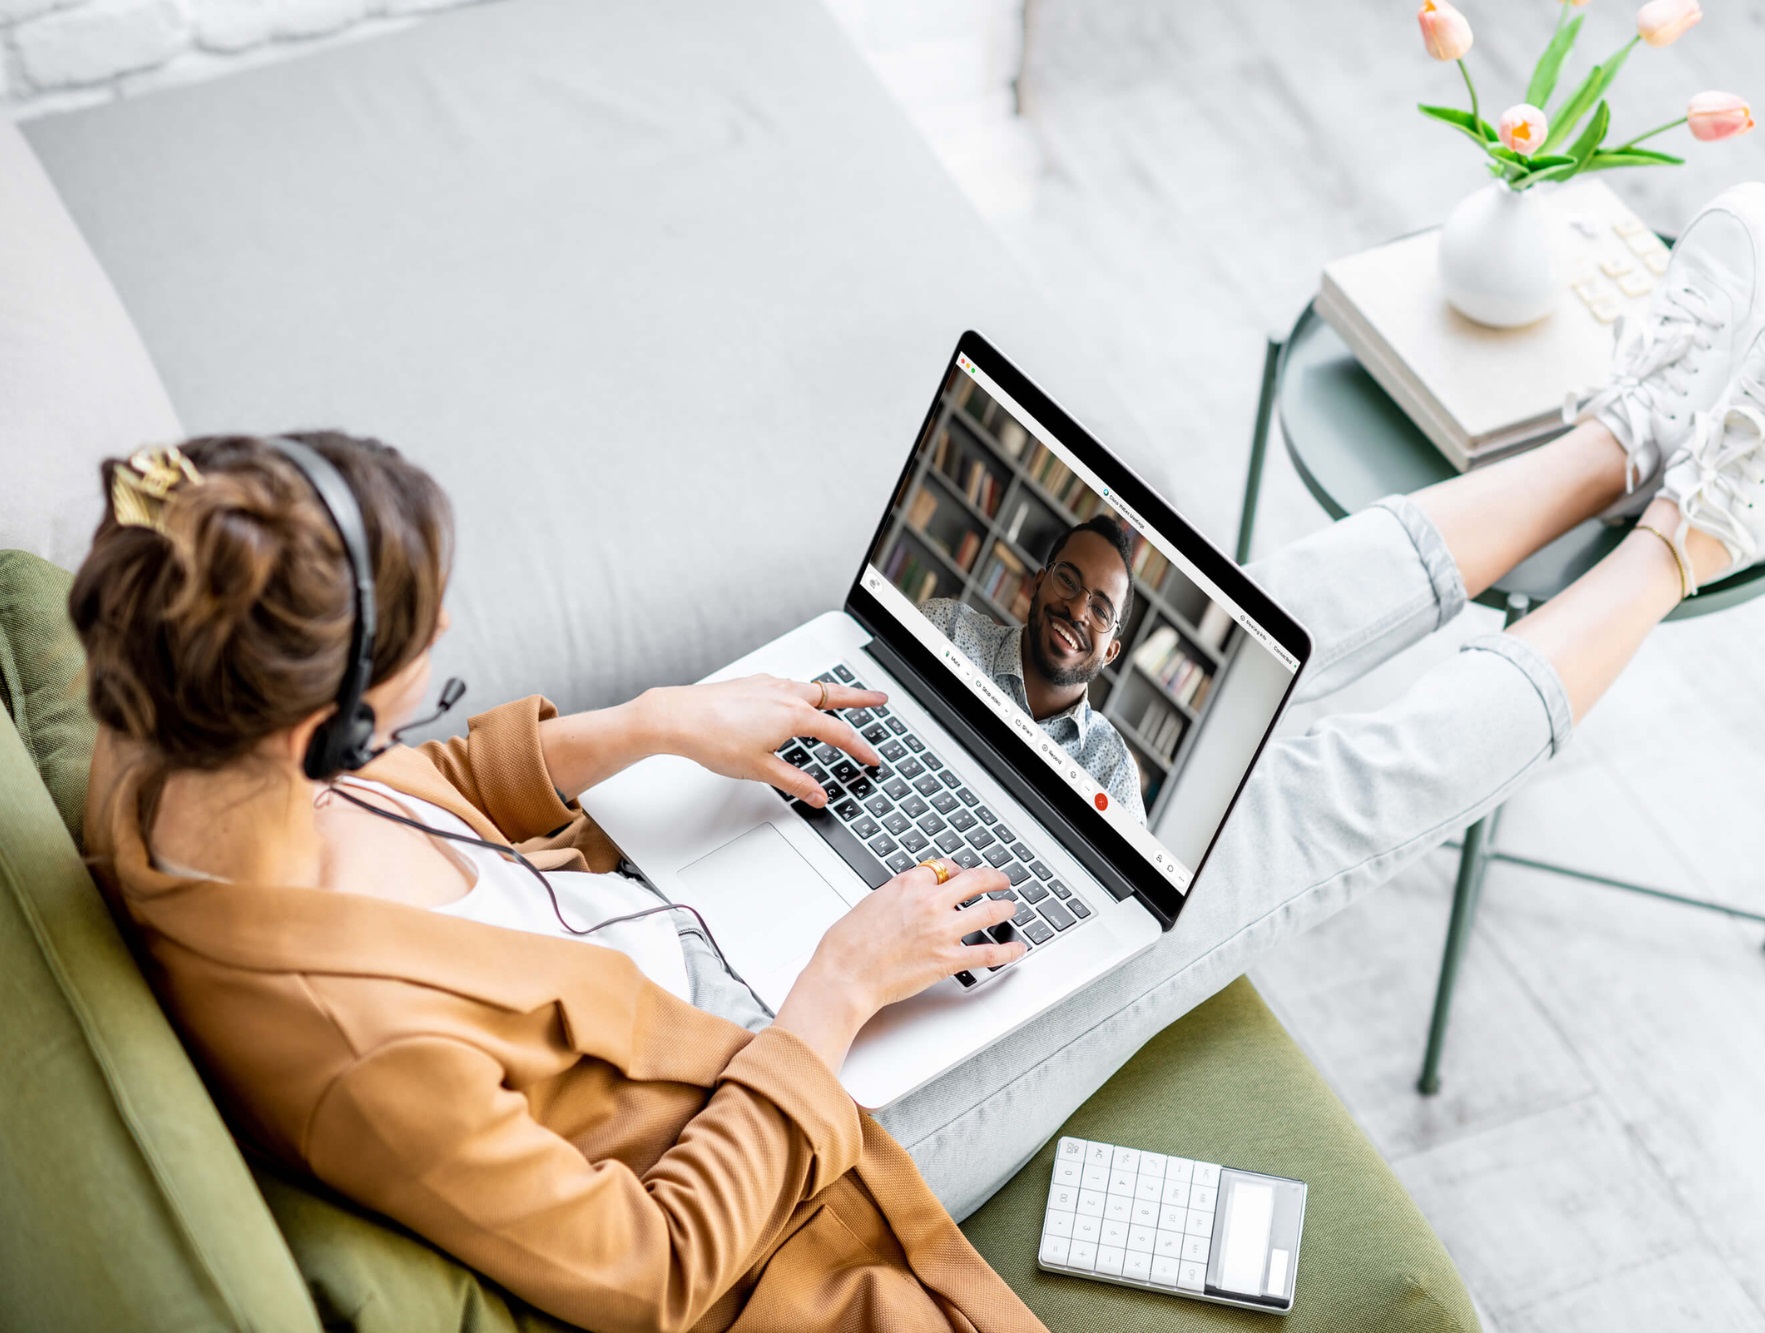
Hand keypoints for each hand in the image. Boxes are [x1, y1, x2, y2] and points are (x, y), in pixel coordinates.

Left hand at [649, 674, 885, 805]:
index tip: (872, 758)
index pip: (839, 733)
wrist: (678, 717)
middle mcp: (786, 694)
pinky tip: (794, 699)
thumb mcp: (760, 770)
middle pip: (834, 694)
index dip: (859, 748)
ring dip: (831, 692)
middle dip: (861, 697)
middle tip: (881, 698)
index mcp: (794, 716)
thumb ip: (795, 782)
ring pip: (811, 686)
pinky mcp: (753, 683)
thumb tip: (817, 795)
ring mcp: (769, 685)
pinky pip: (788, 684)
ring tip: (842, 698)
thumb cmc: (714, 740)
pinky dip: (802, 690)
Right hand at [770, 861, 1025, 1072]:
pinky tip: (1016, 948)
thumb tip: (906, 899)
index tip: (961, 875)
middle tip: (1001, 880)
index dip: (957, 871)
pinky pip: (987, 953)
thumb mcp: (869, 903)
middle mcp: (930, 902)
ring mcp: (942, 931)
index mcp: (907, 885)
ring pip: (988, 911)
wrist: (845, 975)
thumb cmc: (847, 945)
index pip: (943, 868)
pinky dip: (1007, 951)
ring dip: (1004, 908)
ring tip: (1011, 908)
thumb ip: (895, 897)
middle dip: (993, 879)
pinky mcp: (947, 959)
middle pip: (975, 881)